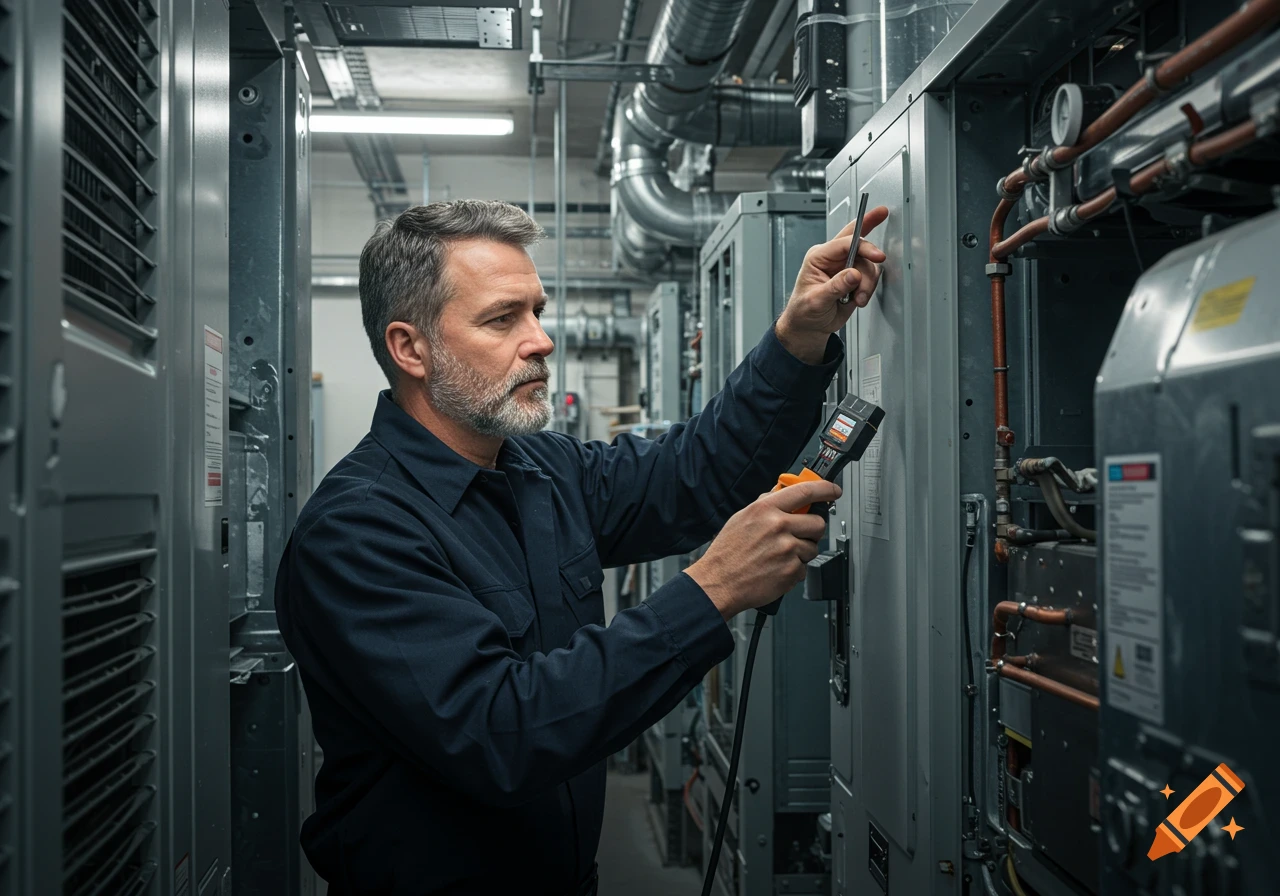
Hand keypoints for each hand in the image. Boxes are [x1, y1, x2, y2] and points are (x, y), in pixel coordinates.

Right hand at [686, 479, 841, 620]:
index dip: (825, 489)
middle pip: (818, 522)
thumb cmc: (727, 553)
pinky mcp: (792, 571)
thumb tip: (782, 492)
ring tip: (779, 555)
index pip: (805, 491)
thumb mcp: (742, 518)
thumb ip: (766, 504)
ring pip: (813, 547)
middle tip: (799, 534)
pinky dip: (794, 569)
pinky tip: (776, 568)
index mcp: (766, 510)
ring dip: (802, 552)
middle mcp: (778, 526)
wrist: (719, 583)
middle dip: (812, 529)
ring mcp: (787, 549)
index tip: (833, 490)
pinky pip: (804, 567)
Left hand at [775, 206, 889, 362]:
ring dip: (868, 283)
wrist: (809, 326)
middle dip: (870, 226)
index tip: (877, 256)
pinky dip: (869, 289)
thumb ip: (835, 287)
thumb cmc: (804, 311)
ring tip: (858, 298)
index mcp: (818, 257)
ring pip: (868, 264)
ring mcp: (845, 268)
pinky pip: (870, 277)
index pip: (844, 244)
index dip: (863, 247)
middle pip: (856, 238)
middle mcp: (833, 259)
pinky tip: (859, 299)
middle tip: (882, 231)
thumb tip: (853, 274)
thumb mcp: (816, 301)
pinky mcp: (854, 279)